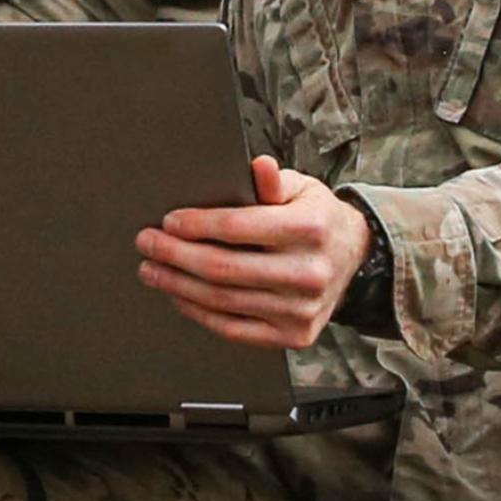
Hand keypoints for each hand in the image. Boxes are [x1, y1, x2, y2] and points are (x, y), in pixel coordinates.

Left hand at [135, 156, 374, 349]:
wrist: (353, 257)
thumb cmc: (316, 218)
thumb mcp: (301, 189)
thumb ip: (273, 181)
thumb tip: (258, 165)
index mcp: (311, 228)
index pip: (237, 227)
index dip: (195, 225)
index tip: (168, 221)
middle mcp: (309, 272)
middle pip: (222, 268)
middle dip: (174, 255)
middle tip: (147, 244)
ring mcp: (302, 309)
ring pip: (222, 300)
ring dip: (177, 285)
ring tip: (152, 270)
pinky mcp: (294, 335)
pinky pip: (233, 328)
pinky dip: (198, 312)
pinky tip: (179, 295)